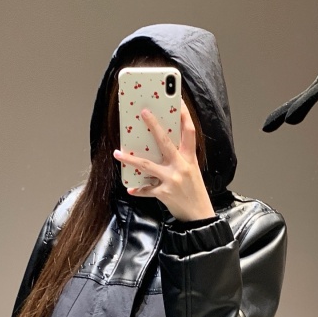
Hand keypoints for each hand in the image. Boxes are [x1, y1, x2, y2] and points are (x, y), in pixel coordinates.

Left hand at [113, 101, 214, 221]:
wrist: (199, 216)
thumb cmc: (194, 191)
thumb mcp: (191, 171)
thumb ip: (179, 158)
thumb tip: (159, 146)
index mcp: (190, 158)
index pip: (189, 131)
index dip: (184, 115)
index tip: (177, 101)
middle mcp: (182, 166)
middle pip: (166, 141)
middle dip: (154, 125)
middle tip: (143, 112)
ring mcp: (172, 179)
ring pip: (147, 165)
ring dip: (130, 159)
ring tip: (118, 153)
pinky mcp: (164, 193)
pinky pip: (146, 190)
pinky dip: (138, 189)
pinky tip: (130, 188)